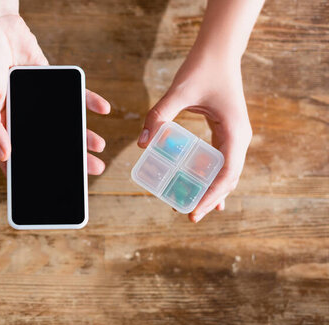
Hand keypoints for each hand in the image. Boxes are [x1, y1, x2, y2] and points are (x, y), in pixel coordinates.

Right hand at [0, 14, 110, 173]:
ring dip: (81, 133)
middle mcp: (19, 113)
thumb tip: (4, 155)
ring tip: (98, 146)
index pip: (17, 153)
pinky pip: (72, 94)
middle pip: (46, 141)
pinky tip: (103, 109)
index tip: (50, 186)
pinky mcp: (50, 80)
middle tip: (88, 169)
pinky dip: (88, 100)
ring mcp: (36, 98)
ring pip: (62, 122)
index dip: (31, 170)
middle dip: (67, 155)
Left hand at [138, 52, 251, 222]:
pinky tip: (198, 189)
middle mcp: (239, 137)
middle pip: (228, 178)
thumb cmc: (201, 68)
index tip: (193, 212)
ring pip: (226, 172)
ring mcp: (234, 136)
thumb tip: (141, 144)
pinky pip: (219, 161)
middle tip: (189, 217)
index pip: (227, 174)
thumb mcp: (178, 92)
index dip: (211, 196)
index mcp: (234, 132)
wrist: (218, 51)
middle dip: (210, 199)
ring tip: (193, 209)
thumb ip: (158, 116)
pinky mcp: (225, 132)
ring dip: (211, 191)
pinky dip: (209, 177)